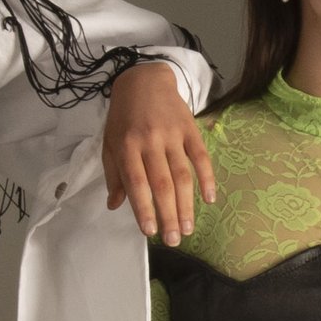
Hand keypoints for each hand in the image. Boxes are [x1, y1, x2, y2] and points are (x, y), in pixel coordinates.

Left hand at [104, 62, 216, 243]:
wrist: (144, 80)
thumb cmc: (123, 117)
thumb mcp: (110, 143)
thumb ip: (113, 175)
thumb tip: (115, 206)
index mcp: (126, 146)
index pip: (136, 183)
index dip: (144, 209)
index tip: (150, 232)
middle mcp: (149, 141)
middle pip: (162, 183)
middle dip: (168, 214)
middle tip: (173, 240)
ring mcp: (172, 134)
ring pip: (182, 174)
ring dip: (186, 204)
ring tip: (188, 228)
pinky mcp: (190, 128)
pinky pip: (201, 156)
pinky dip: (207, 178)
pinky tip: (210, 199)